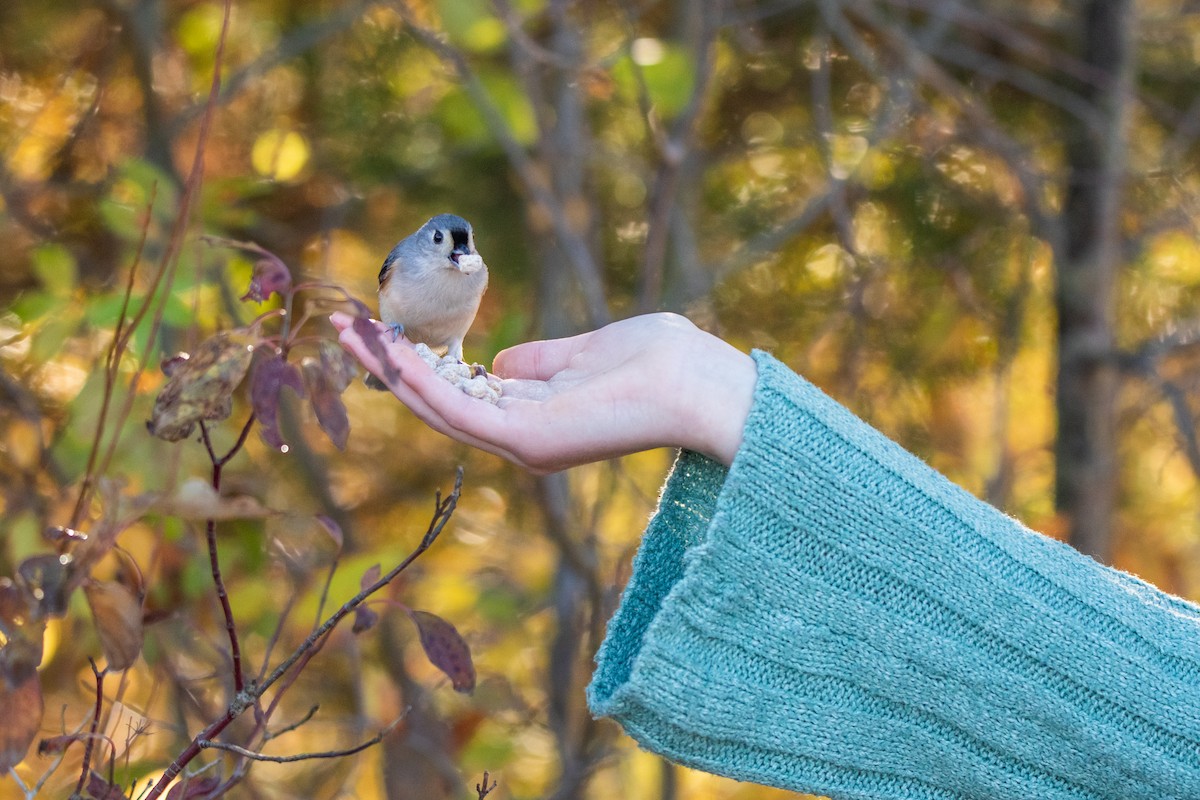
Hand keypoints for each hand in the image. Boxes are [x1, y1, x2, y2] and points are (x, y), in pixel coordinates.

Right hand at [330, 311, 757, 473]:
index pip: (464, 393)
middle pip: (439, 402)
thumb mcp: (588, 351)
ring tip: (348, 334)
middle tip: (343, 331)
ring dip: (389, 371)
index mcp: (538, 417)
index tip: (383, 332)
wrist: (701, 384)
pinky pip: (457, 409)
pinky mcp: (527, 441)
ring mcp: (523, 444)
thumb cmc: (661, 363)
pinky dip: (418, 381)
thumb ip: (542, 361)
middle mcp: (524, 438)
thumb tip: (499, 362)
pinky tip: (387, 350)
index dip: (419, 364)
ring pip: (437, 407)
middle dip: (389, 367)